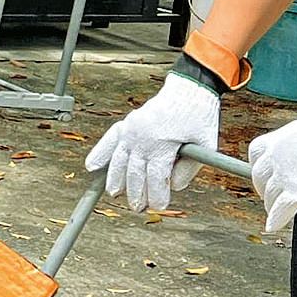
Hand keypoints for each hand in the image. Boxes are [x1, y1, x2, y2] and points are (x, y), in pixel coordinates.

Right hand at [85, 73, 220, 211]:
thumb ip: (189, 169)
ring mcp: (131, 130)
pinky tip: (92, 167)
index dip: (157, 195)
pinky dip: (99, 154)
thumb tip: (174, 186)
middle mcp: (142, 138)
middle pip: (135, 173)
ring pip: (118, 161)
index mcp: (162, 144)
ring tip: (115, 193)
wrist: (189, 89)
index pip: (156, 177)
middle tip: (138, 207)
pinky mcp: (127, 124)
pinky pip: (109, 141)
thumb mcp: (205, 146)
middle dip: (136, 193)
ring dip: (115, 180)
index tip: (159, 206)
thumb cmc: (199, 117)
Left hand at [247, 111, 296, 232]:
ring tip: (278, 210)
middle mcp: (280, 153)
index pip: (256, 152)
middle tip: (272, 195)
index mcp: (284, 136)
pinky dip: (277, 219)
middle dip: (265, 188)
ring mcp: (288, 172)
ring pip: (270, 194)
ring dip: (272, 204)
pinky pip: (281, 209)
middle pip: (259, 176)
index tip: (265, 174)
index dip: (260, 166)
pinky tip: (274, 225)